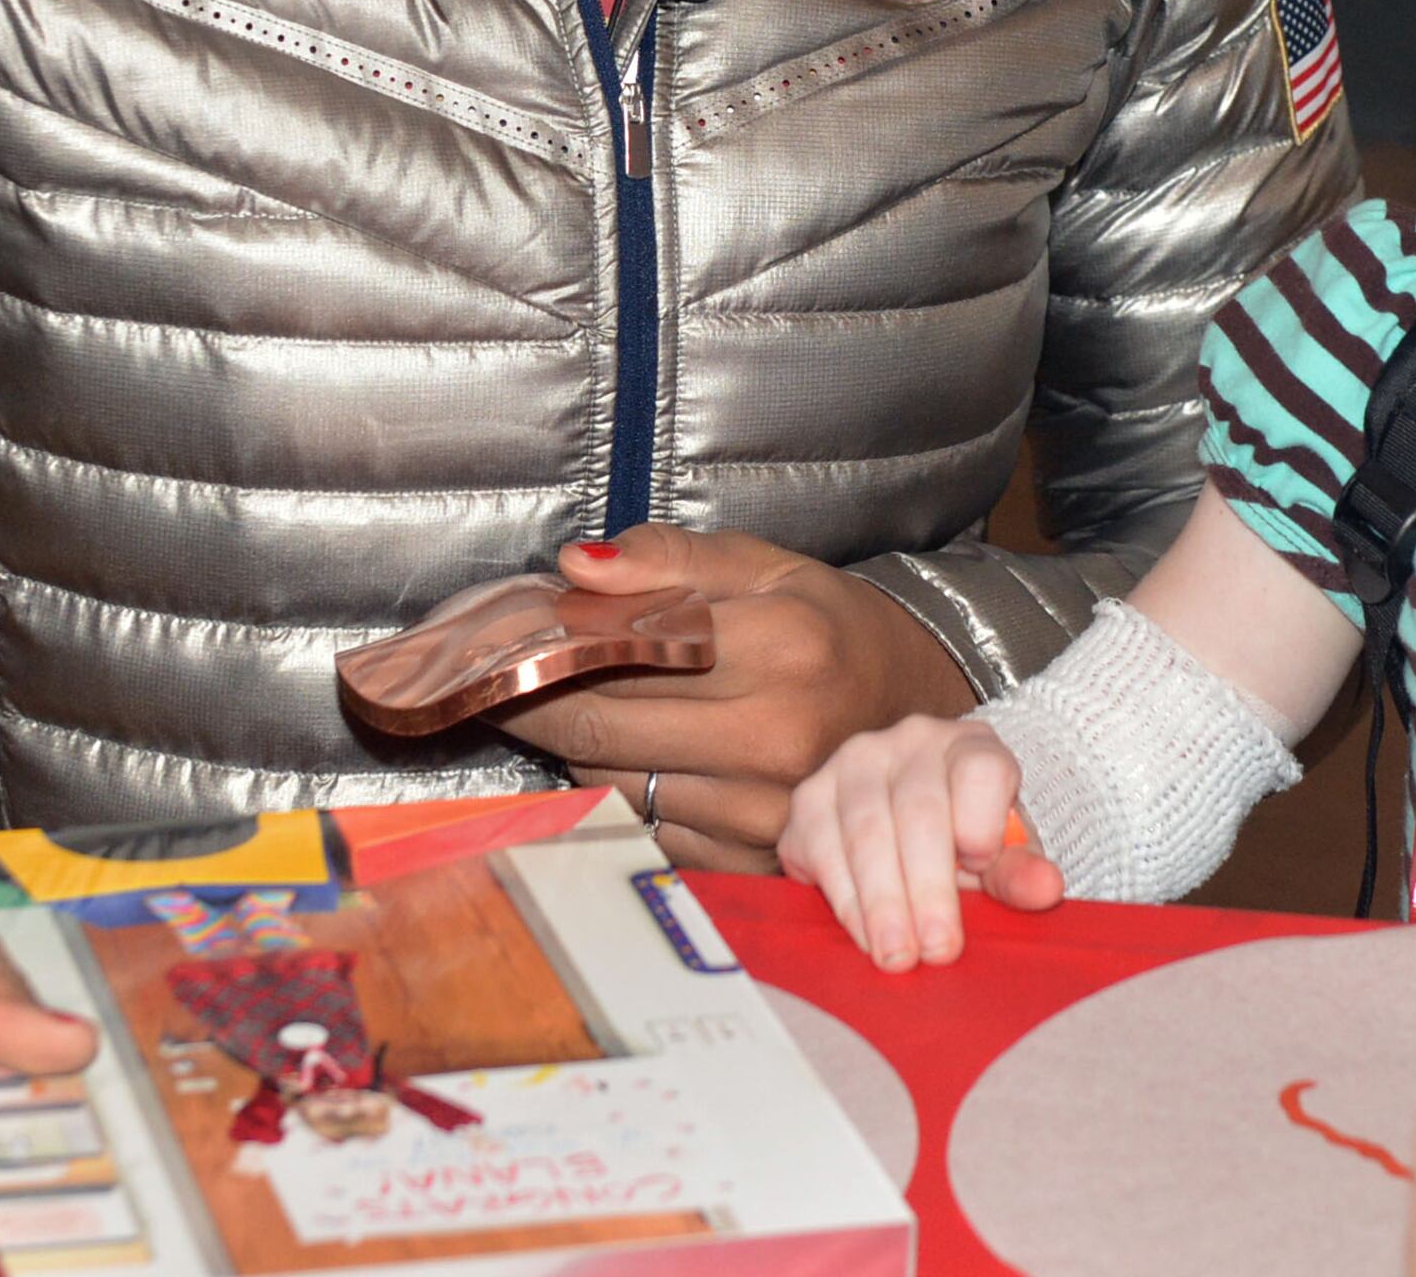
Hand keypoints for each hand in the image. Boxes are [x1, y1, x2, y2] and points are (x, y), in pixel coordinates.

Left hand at [483, 528, 978, 874]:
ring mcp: (763, 809)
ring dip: (574, 746)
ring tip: (571, 708)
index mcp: (783, 648)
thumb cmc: (830, 629)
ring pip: (610, 780)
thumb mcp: (764, 567)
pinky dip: (617, 790)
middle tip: (506, 677)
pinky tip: (624, 755)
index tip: (512, 636)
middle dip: (536, 699)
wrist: (909, 710)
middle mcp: (775, 737)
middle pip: (599, 725)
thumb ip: (670, 558)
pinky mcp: (750, 857)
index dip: (550, 645)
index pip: (620, 652)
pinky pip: (644, 826)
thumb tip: (579, 566)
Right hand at [779, 714, 1064, 970]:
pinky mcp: (809, 797)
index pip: (980, 770)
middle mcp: (909, 742)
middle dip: (928, 888)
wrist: (915, 829)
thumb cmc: (969, 843)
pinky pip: (820, 847)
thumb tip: (1045, 888)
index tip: (981, 868)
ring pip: (865, 831)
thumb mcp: (1004, 857)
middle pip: (918, 811)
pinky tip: (864, 936)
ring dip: (882, 902)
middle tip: (938, 950)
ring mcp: (852, 764)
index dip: (981, 821)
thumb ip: (1020, 872)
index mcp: (970, 746)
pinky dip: (844, 898)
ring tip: (898, 956)